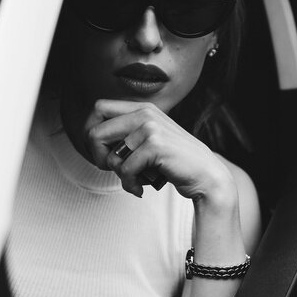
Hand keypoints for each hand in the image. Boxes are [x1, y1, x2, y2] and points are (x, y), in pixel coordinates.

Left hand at [83, 99, 235, 199]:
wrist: (205, 175)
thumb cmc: (173, 162)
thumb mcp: (149, 140)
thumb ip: (126, 133)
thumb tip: (91, 137)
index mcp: (142, 108)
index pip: (98, 108)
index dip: (91, 132)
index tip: (102, 151)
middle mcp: (145, 113)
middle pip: (95, 131)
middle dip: (97, 156)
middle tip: (110, 168)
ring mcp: (151, 128)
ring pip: (110, 156)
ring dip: (119, 176)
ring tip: (134, 180)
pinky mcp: (156, 146)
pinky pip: (125, 170)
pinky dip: (130, 184)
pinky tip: (140, 188)